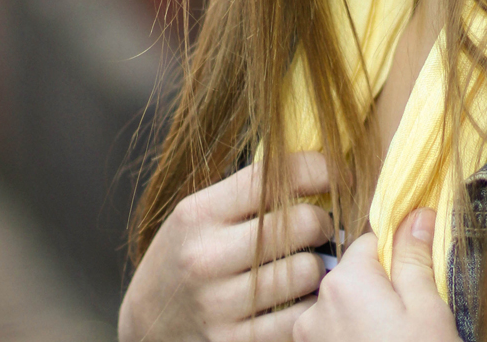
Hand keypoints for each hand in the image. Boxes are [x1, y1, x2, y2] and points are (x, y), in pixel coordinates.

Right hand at [119, 152, 332, 341]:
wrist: (147, 324)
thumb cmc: (187, 255)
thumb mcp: (202, 213)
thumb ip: (249, 191)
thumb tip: (318, 162)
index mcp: (198, 214)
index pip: (271, 178)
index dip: (317, 168)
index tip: (339, 172)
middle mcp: (205, 257)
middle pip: (298, 224)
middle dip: (324, 219)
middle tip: (326, 223)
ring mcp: (219, 305)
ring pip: (306, 272)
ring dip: (321, 264)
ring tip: (313, 260)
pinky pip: (297, 319)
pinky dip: (311, 304)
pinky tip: (305, 295)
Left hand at [292, 208, 462, 341]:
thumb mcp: (428, 311)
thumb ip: (414, 257)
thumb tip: (416, 212)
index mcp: (345, 281)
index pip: (370, 244)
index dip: (397, 259)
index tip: (416, 282)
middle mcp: (316, 306)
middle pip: (353, 278)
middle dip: (380, 291)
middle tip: (408, 324)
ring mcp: (308, 341)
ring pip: (341, 310)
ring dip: (363, 320)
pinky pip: (332, 338)